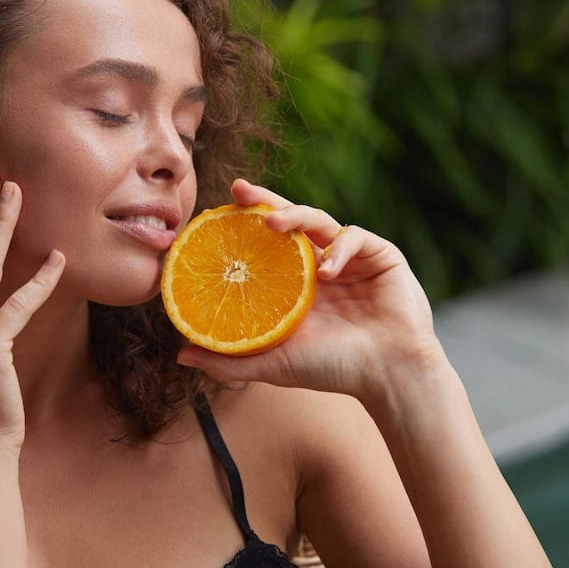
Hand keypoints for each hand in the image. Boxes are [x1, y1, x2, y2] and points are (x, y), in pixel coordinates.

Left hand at [176, 179, 443, 404]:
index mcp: (297, 283)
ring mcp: (351, 258)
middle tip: (239, 190)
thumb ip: (229, 361)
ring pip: (320, 221)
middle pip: (291, 222)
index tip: (213, 213)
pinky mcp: (381, 255)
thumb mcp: (274, 364)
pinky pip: (354, 238)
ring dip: (295, 216)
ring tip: (274, 224)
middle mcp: (321, 265)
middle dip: (265, 202)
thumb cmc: (333, 370)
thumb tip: (180, 354)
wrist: (389, 377)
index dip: (243, 225)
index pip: (266, 245)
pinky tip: (326, 272)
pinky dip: (339, 250)